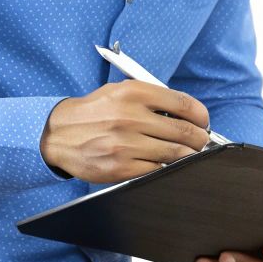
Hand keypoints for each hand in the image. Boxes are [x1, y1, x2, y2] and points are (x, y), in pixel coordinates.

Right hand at [39, 81, 212, 182]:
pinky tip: (163, 163)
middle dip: (200, 140)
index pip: (184, 104)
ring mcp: (126, 144)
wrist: (59, 134)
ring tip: (187, 153)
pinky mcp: (121, 167)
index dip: (201, 116)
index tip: (203, 122)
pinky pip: (157, 170)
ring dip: (187, 156)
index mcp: (134, 93)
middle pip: (185, 131)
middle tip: (201, 142)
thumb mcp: (120, 91)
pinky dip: (165, 167)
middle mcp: (131, 117)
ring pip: (175, 154)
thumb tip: (188, 113)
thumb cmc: (95, 112)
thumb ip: (153, 98)